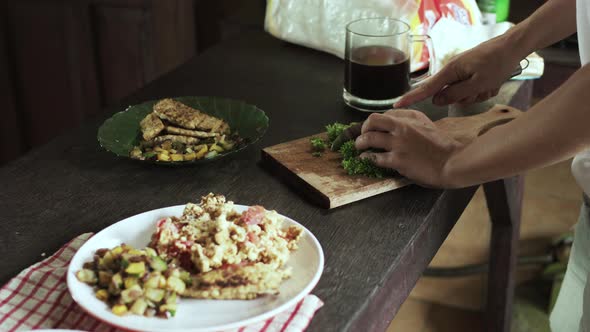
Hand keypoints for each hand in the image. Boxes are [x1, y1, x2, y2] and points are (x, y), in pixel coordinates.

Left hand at [354, 109, 462, 187]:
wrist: (452, 162)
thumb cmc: (442, 147)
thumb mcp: (426, 125)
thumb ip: (410, 121)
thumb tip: (391, 120)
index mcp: (411, 117)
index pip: (385, 115)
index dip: (374, 122)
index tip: (370, 128)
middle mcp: (403, 127)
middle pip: (372, 121)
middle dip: (363, 128)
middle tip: (361, 136)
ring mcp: (399, 143)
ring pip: (369, 138)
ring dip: (360, 143)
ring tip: (359, 147)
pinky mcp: (398, 160)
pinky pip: (374, 157)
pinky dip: (367, 158)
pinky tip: (366, 159)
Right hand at [395, 37, 521, 106]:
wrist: (514, 47)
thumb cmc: (497, 63)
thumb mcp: (477, 84)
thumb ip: (455, 95)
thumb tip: (436, 101)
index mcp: (451, 71)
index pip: (426, 88)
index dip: (411, 98)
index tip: (396, 105)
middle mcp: (453, 71)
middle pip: (449, 96)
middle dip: (466, 97)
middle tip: (483, 88)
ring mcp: (462, 72)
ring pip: (463, 95)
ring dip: (477, 93)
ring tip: (490, 83)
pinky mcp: (471, 73)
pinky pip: (472, 90)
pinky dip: (483, 89)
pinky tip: (493, 82)